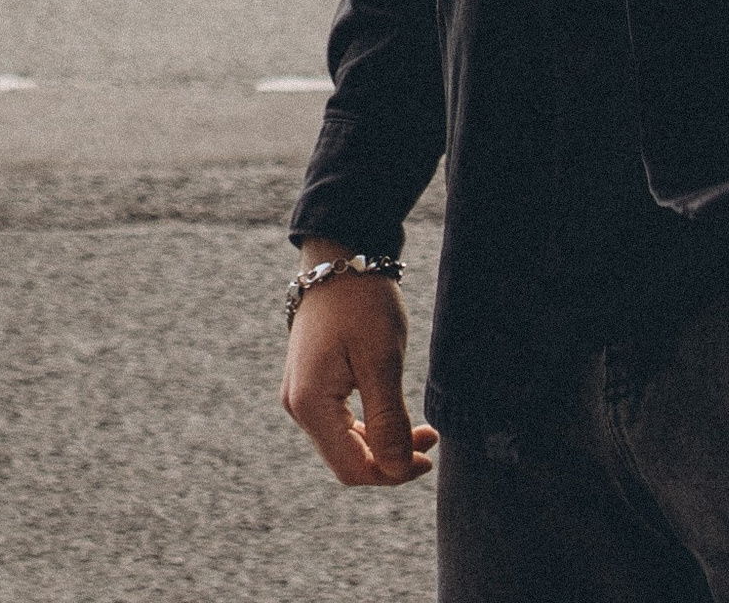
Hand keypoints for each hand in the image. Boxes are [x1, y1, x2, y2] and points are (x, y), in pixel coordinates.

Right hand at [282, 262, 436, 487]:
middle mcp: (298, 406)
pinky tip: (395, 416)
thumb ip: (388, 420)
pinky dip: (370, 427)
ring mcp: (302, 395)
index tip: (428, 459)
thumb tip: (397, 470)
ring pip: (345, 443)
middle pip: (348, 460)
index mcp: (310, 404)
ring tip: (421, 430)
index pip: (352, 468)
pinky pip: (341, 423)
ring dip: (383, 445)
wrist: (340, 254)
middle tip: (430, 439)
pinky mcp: (312, 383)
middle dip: (390, 460)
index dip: (392, 474)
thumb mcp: (382, 360)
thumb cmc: (361, 302)